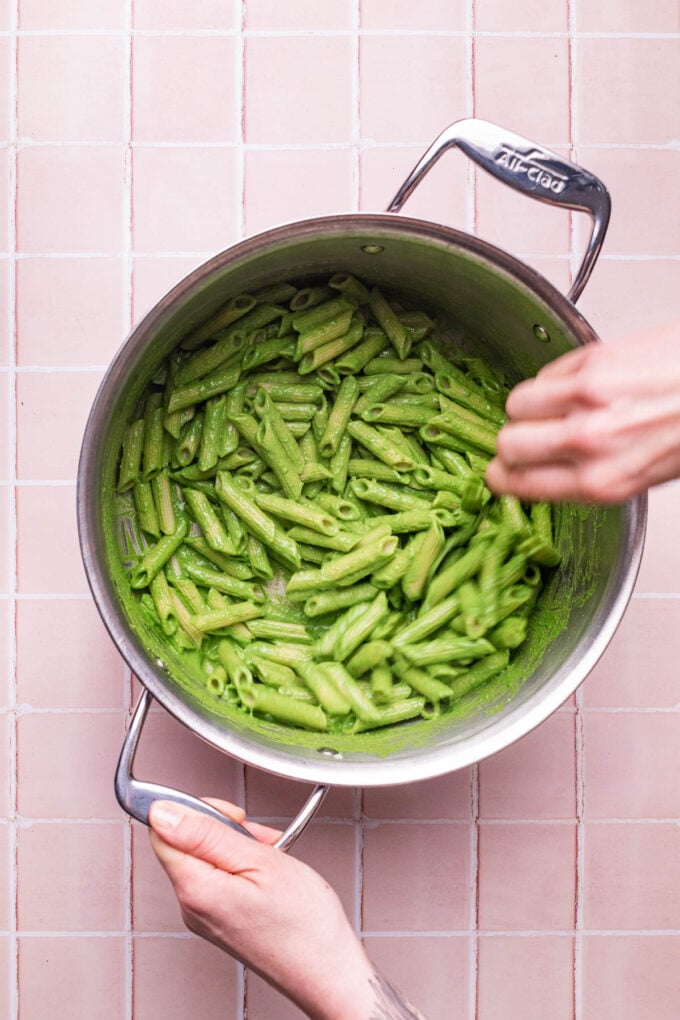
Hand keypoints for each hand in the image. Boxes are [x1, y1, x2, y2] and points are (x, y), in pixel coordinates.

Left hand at [148, 799, 424, 1018]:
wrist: (326, 972)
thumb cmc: (303, 924)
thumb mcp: (261, 861)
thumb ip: (207, 834)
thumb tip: (163, 813)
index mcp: (195, 888)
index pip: (161, 831)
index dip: (196, 812)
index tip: (231, 818)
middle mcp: (191, 905)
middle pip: (185, 842)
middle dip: (225, 829)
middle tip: (260, 839)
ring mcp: (204, 916)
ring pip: (207, 857)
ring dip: (240, 846)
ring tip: (273, 857)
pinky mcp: (219, 921)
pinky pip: (220, 877)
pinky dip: (245, 866)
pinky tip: (270, 872)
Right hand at [485, 322, 679, 503]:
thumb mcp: (648, 473)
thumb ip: (596, 475)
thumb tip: (553, 471)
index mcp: (603, 483)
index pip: (519, 486)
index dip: (505, 477)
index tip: (502, 472)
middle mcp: (588, 445)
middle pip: (507, 444)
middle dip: (512, 440)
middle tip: (525, 436)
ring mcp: (585, 400)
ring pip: (516, 404)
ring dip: (530, 405)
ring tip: (554, 404)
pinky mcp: (591, 363)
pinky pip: (546, 373)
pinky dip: (554, 377)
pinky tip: (581, 381)